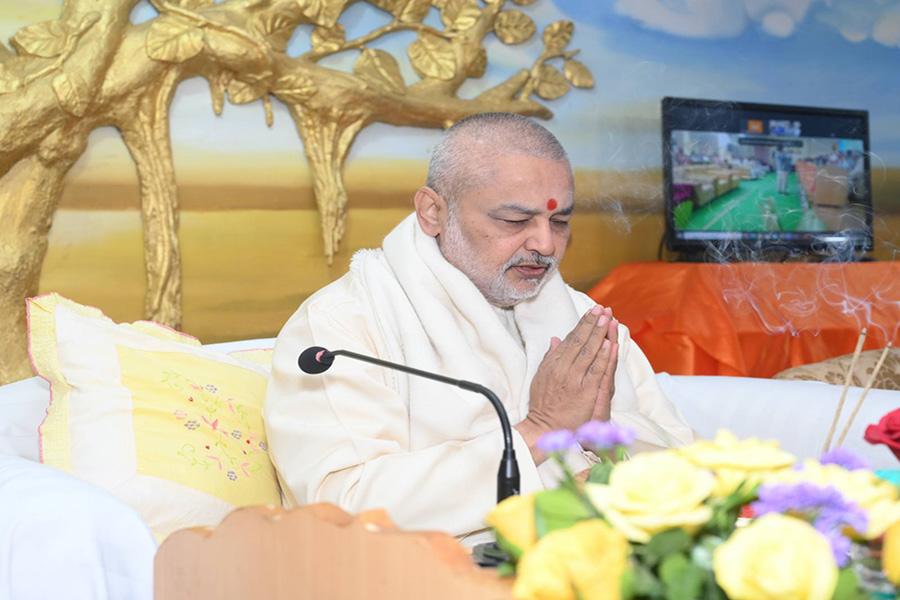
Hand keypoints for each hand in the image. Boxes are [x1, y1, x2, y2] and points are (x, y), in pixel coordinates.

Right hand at [515, 305, 617, 462]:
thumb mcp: (541, 377)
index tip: (591, 312)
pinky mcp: (585, 391)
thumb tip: (556, 339)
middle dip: (592, 323)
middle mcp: (563, 369)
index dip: (582, 324)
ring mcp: (574, 379)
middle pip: (580, 342)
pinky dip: (603, 357)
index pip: (571, 339)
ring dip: (599, 334)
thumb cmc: (543, 404)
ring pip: (589, 352)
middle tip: (601, 309)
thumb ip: (550, 357)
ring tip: (607, 318)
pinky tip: (609, 344)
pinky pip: (595, 370)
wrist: (544, 427)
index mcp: (553, 364)